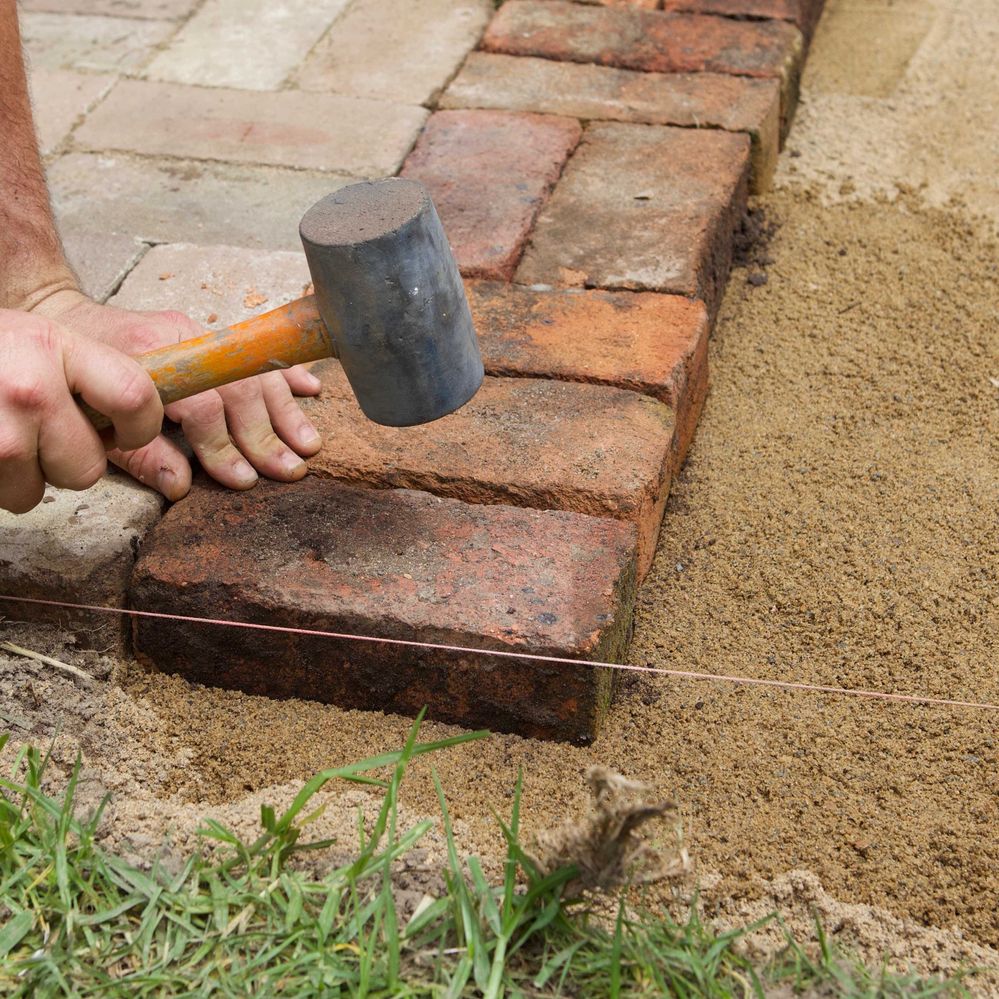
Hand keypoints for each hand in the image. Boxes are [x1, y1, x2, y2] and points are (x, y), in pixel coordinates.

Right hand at [0, 309, 162, 512]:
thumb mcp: (49, 342)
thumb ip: (103, 378)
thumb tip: (170, 439)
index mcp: (58, 347)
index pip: (136, 398)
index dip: (141, 427)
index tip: (130, 430)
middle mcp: (27, 387)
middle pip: (88, 467)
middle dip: (75, 459)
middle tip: (50, 430)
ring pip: (43, 490)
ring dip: (32, 474)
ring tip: (12, 434)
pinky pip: (9, 497)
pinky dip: (3, 481)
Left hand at [31, 290, 322, 500]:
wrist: (64, 323)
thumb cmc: (78, 376)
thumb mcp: (95, 420)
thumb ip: (138, 454)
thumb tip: (180, 487)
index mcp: (152, 357)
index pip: (201, 403)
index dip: (222, 444)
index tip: (241, 478)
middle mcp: (184, 339)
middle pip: (239, 388)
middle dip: (267, 434)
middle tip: (289, 469)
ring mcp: (202, 334)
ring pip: (256, 371)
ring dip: (287, 410)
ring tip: (308, 444)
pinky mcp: (212, 335)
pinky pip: (259, 353)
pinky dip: (286, 373)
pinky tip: (312, 390)